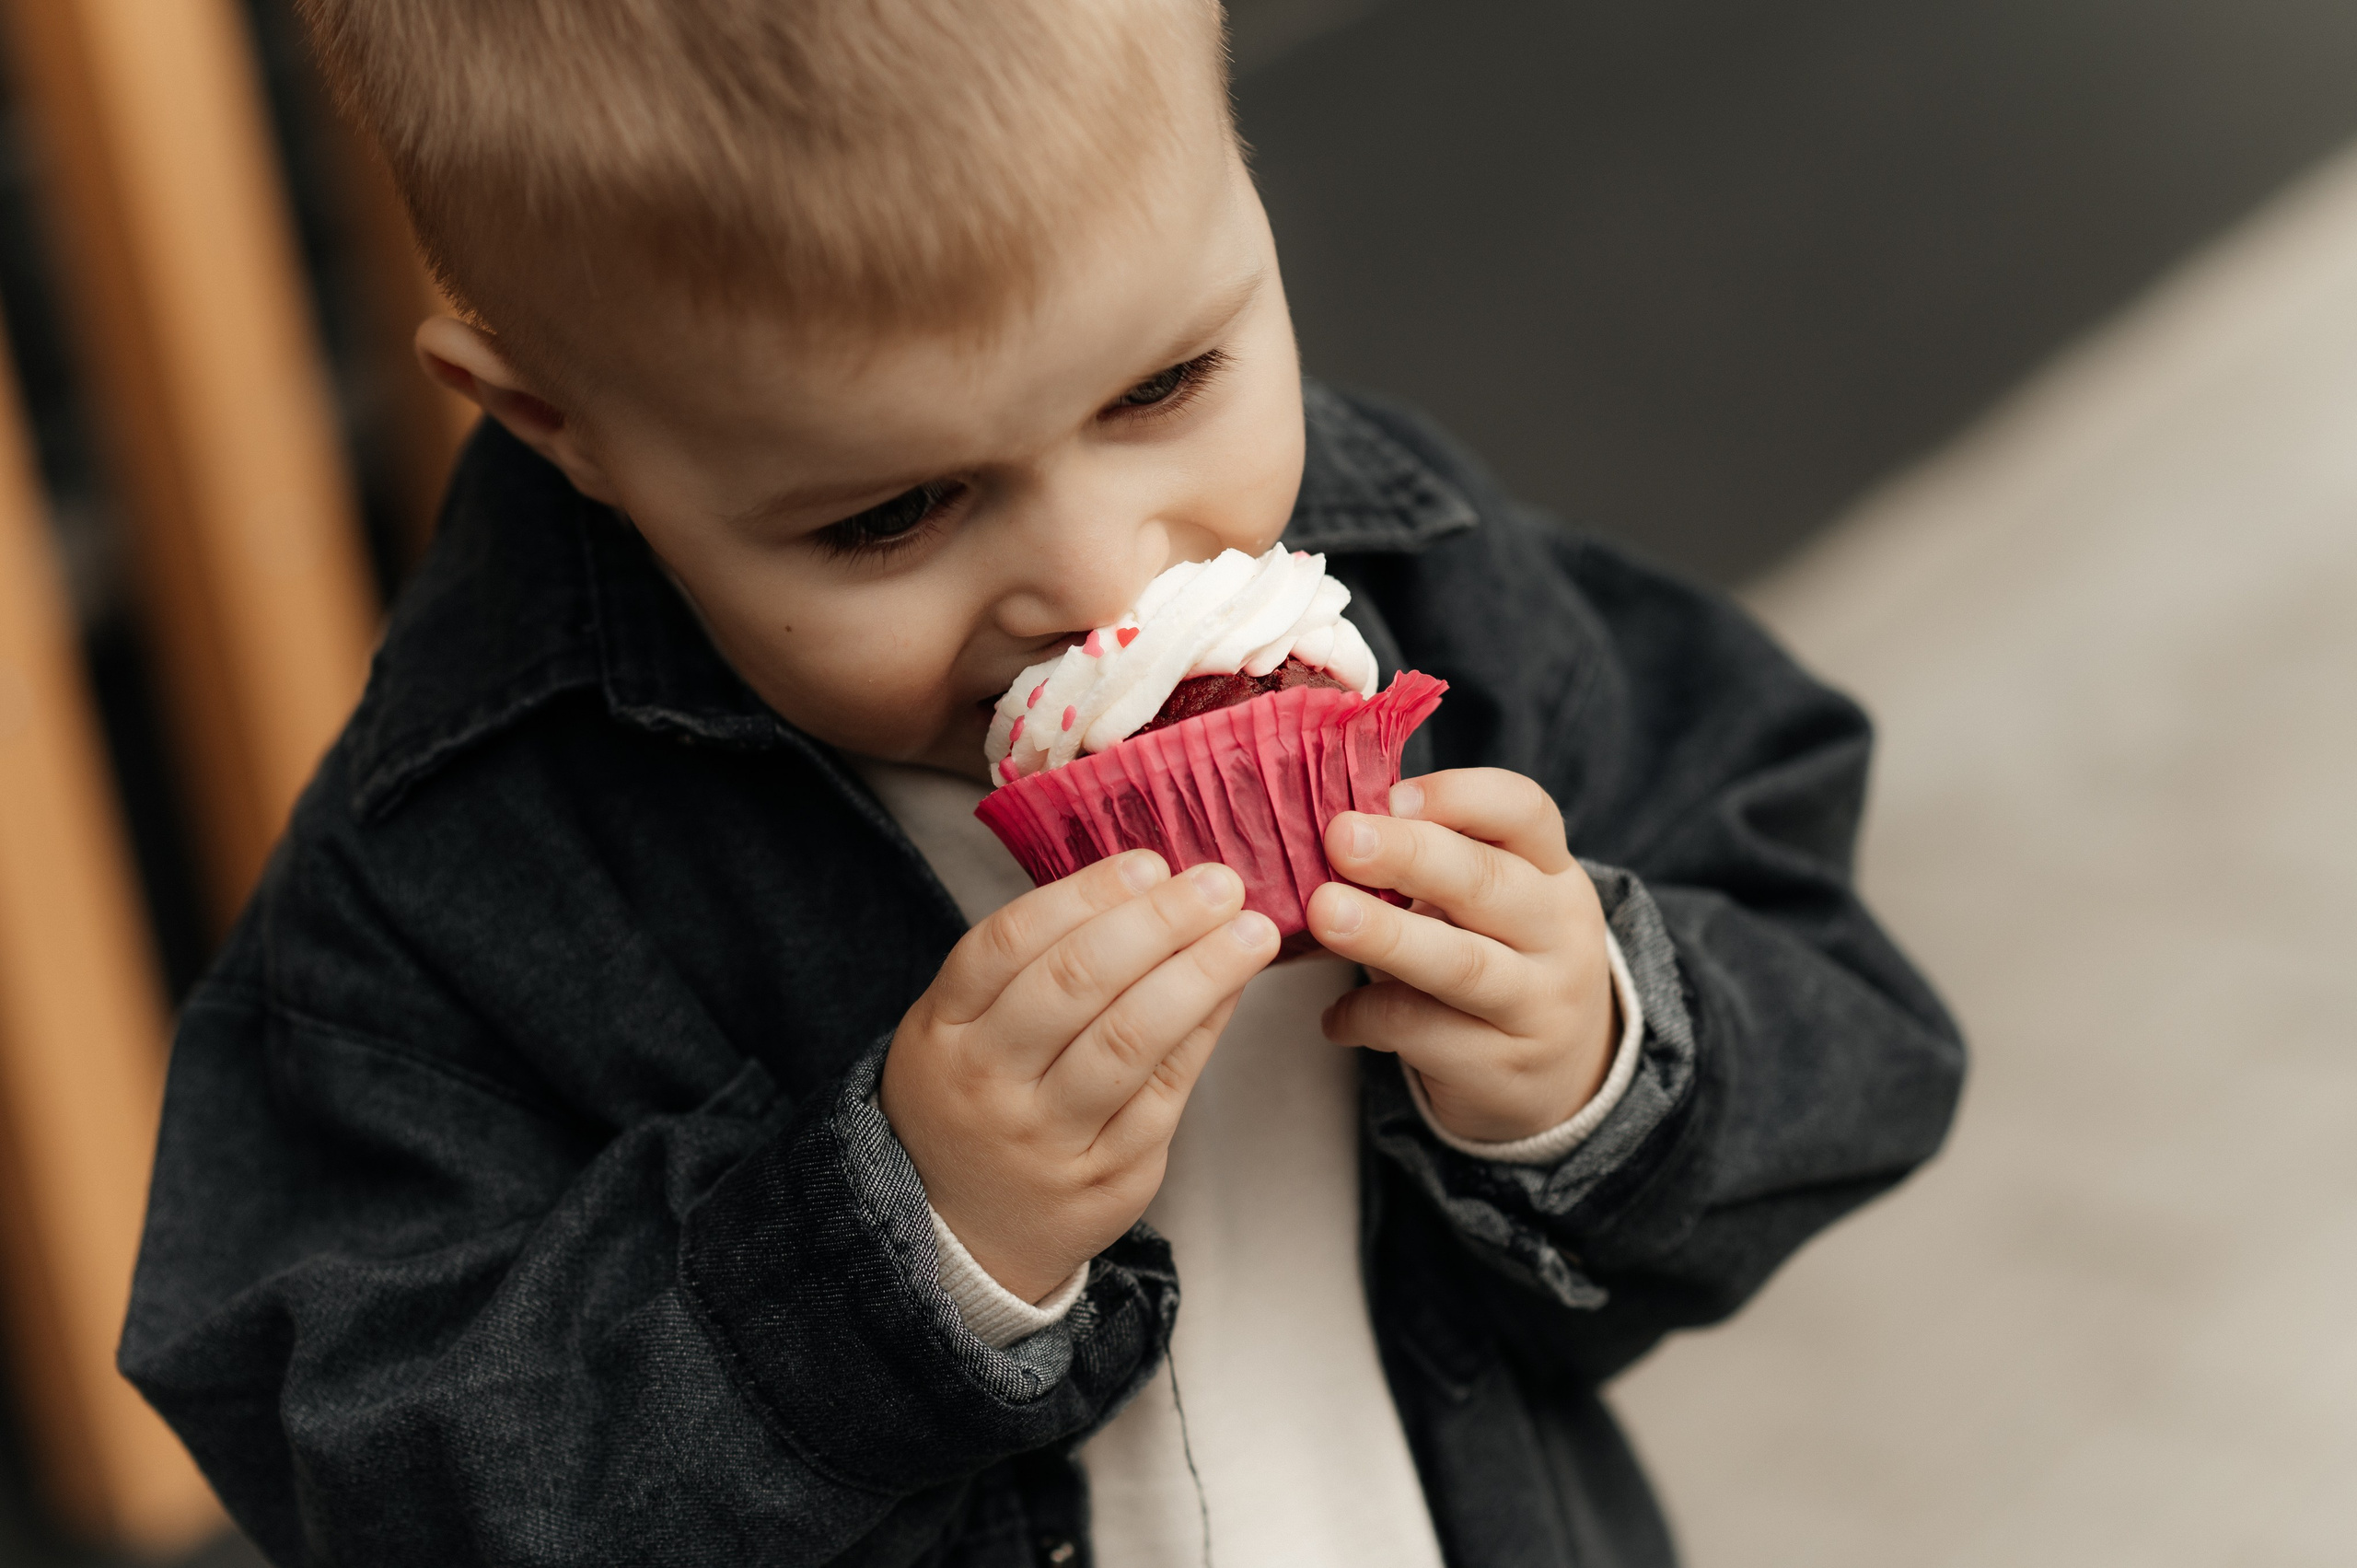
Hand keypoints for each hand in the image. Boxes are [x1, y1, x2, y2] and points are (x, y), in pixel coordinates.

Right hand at [879, 851, 1277, 1302]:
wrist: (961, 1234)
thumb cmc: (977, 1097)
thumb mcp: (963, 1026)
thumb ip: (1033, 962)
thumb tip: (1151, 885)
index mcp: (942, 1029)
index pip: (1011, 942)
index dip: (1086, 894)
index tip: (1151, 863)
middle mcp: (987, 1083)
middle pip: (1075, 985)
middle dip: (1159, 924)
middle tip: (1220, 884)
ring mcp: (1045, 1138)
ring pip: (1129, 1043)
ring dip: (1200, 977)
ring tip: (1252, 933)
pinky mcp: (1104, 1179)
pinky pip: (1164, 1095)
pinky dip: (1204, 1035)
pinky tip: (1233, 992)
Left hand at [1306, 769, 1617, 1142]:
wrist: (1564, 1077)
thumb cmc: (1501, 960)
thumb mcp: (1492, 904)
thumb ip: (1434, 864)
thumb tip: (1338, 827)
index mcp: (1551, 871)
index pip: (1524, 812)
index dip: (1459, 796)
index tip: (1392, 796)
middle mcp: (1559, 932)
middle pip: (1488, 882)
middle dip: (1409, 855)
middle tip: (1341, 838)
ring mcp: (1539, 1003)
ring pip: (1462, 964)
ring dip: (1387, 935)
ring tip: (1325, 913)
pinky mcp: (1503, 1066)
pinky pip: (1424, 1032)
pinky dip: (1365, 1017)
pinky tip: (1334, 1018)